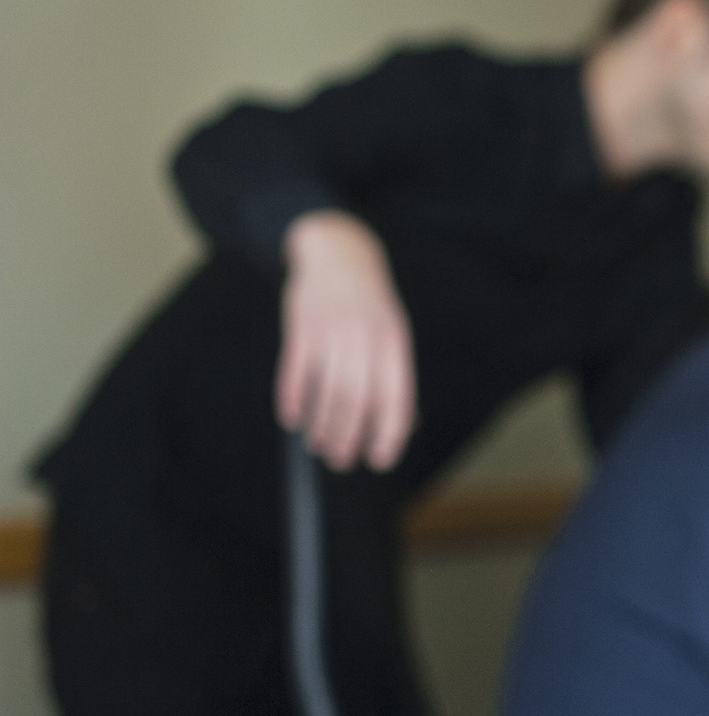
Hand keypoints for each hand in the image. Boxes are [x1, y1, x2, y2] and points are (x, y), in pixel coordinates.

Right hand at [277, 211, 415, 471]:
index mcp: (395, 343)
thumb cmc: (371, 307)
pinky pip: (295, 370)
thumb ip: (396, 376)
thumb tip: (407, 425)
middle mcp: (367, 337)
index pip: (397, 396)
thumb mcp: (393, 335)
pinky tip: (293, 419)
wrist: (340, 254)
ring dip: (322, 424)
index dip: (390, 432)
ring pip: (327, 388)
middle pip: (358, 398)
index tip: (380, 461)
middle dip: (348, 436)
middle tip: (341, 460)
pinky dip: (293, 399)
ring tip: (318, 444)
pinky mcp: (302, 325)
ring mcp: (333, 329)